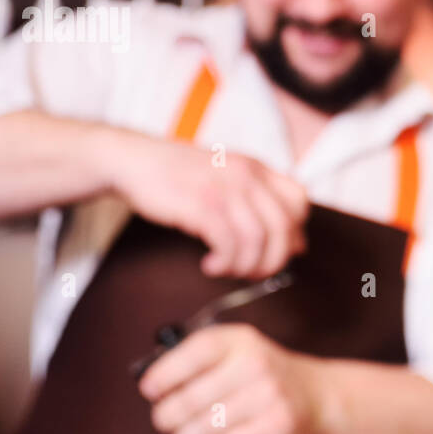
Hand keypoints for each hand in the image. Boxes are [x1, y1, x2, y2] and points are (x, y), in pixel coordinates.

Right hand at [107, 130, 307, 277]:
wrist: (133, 161)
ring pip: (258, 240)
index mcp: (256, 168)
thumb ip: (259, 206)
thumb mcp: (227, 181)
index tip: (277, 250)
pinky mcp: (201, 205)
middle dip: (273, 260)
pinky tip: (210, 264)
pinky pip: (229, 244)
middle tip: (252, 272)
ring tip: (226, 269)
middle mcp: (246, 175)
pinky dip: (224, 263)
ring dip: (245, 265)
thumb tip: (298, 244)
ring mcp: (224, 188)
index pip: (299, 201)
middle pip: (283, 227)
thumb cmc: (179, 177)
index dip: (294, 231)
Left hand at [138, 323, 327, 433]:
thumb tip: (153, 386)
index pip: (194, 352)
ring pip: (207, 426)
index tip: (150, 390)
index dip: (165, 373)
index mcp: (239, 340)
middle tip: (164, 422)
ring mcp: (270, 394)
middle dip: (169, 416)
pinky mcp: (279, 425)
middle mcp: (256, 363)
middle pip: (193, 397)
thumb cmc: (262, 375)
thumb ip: (199, 361)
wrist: (314, 394)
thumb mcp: (237, 351)